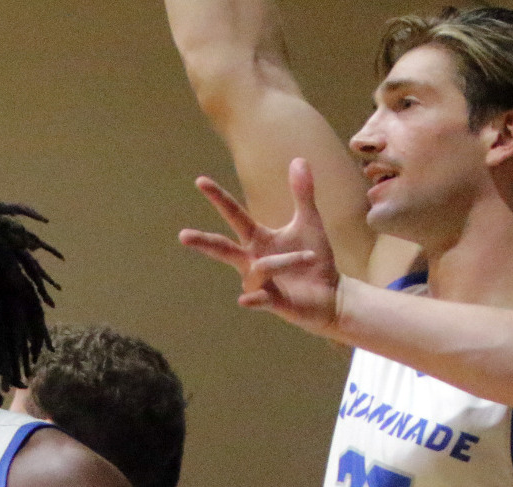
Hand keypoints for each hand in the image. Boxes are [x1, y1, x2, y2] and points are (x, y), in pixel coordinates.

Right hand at [178, 161, 341, 332]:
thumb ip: (302, 194)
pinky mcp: (274, 302)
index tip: (200, 181)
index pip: (234, 215)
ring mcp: (261, 283)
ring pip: (259, 268)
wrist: (331, 295)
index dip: (218, 198)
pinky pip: (259, 299)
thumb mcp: (309, 222)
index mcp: (258, 239)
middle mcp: (253, 260)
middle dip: (203, 242)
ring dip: (284, 260)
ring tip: (309, 257)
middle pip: (222, 249)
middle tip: (182, 235)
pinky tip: (245, 299)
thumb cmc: (315, 260)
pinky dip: (252, 299)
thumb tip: (299, 158)